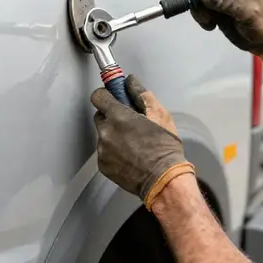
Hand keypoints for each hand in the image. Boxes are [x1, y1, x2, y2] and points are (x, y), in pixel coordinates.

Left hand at [90, 75, 195, 210]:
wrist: (164, 181)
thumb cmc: (164, 148)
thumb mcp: (160, 114)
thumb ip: (141, 94)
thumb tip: (130, 81)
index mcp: (118, 117)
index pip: (98, 96)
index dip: (106, 95)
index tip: (113, 97)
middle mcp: (105, 133)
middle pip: (100, 116)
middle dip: (112, 116)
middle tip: (129, 123)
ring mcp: (102, 150)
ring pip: (102, 135)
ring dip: (113, 135)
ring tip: (133, 143)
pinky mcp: (103, 165)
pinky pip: (104, 151)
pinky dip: (113, 151)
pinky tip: (129, 156)